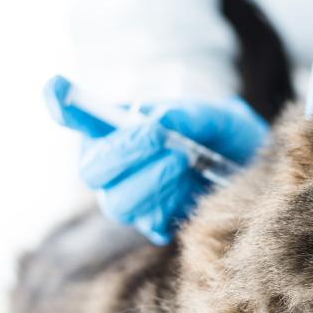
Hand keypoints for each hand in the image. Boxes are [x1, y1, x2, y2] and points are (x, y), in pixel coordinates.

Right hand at [78, 98, 267, 244]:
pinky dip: (173, 206)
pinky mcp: (154, 225)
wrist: (256, 174)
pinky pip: (150, 224)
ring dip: (153, 181)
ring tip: (186, 162)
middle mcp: (114, 166)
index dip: (63, 105)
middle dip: (124, 152)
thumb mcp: (218, 117)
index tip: (57, 87)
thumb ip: (187, 116)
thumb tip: (156, 121)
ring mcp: (130, 199)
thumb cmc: (229, 138)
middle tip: (160, 137)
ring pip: (118, 203)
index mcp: (118, 127)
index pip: (78, 117)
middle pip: (92, 171)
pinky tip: (192, 191)